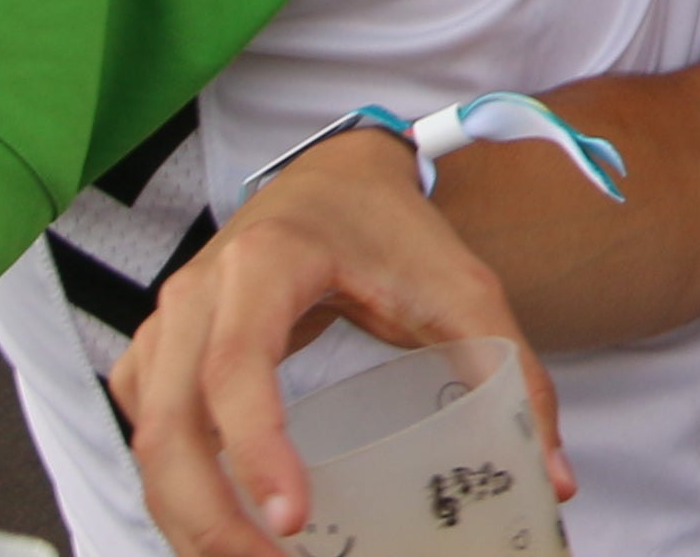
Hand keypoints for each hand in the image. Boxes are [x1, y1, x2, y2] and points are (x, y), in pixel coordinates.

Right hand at [115, 128, 573, 556]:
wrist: (335, 178)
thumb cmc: (395, 233)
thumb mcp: (464, 288)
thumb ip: (511, 374)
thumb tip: (551, 479)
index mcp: (265, 262)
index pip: (237, 367)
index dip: (256, 448)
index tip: (293, 521)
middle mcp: (196, 292)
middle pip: (170, 427)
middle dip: (210, 519)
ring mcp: (166, 325)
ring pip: (148, 442)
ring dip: (187, 521)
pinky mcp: (158, 355)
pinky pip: (148, 437)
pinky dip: (175, 497)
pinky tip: (225, 536)